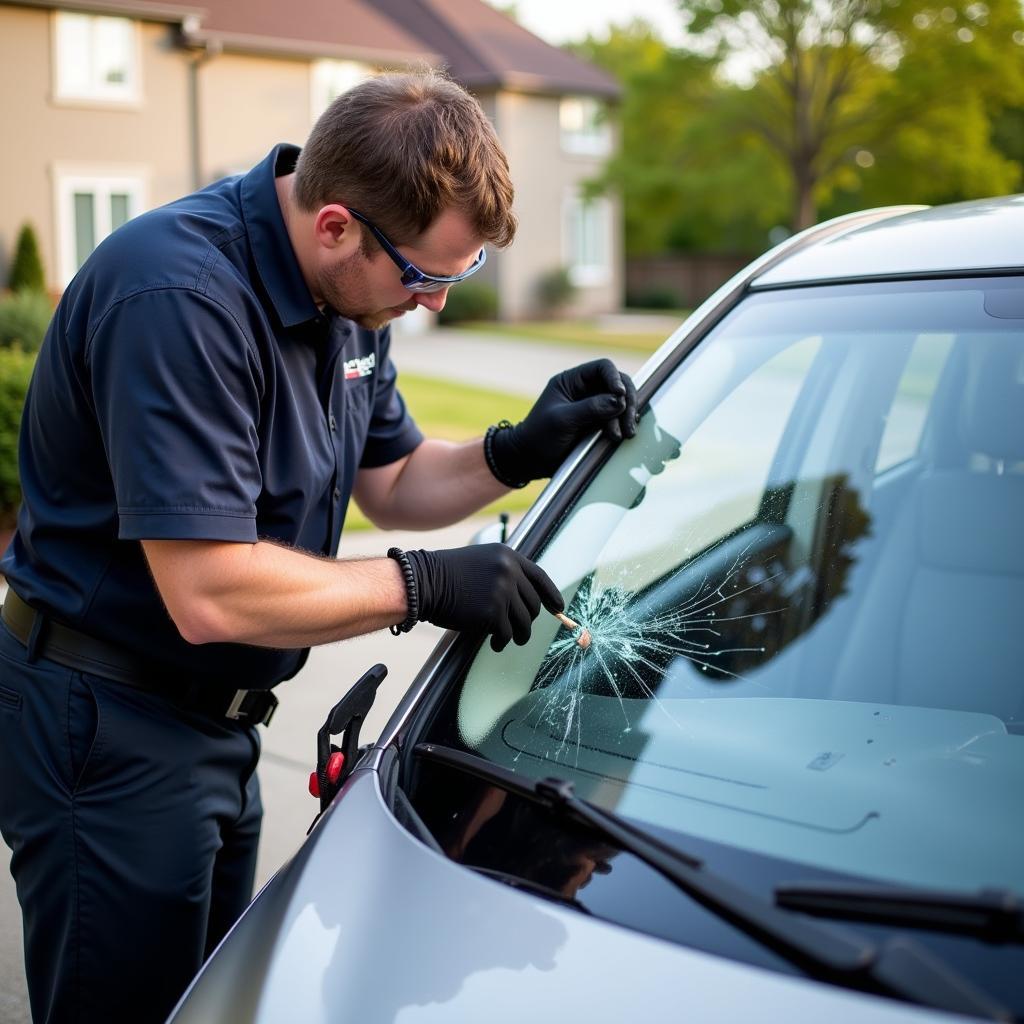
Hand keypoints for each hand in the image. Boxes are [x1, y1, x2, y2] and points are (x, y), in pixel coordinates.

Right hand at [406, 544, 562, 651]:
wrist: (423, 583)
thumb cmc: (446, 575)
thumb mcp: (481, 561)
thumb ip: (504, 573)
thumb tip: (525, 598)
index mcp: (508, 556)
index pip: (540, 577)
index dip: (551, 594)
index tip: (558, 608)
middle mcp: (509, 571)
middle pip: (533, 603)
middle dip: (528, 619)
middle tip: (520, 630)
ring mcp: (502, 591)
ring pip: (523, 621)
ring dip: (518, 634)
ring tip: (507, 639)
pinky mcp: (493, 613)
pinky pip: (507, 633)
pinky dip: (502, 641)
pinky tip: (494, 643)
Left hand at [490, 359, 637, 483]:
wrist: (531, 460)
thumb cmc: (539, 436)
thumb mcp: (562, 420)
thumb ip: (590, 408)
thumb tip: (619, 400)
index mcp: (572, 381)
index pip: (602, 368)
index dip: (615, 378)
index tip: (620, 395)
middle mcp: (586, 390)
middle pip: (618, 384)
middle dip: (627, 401)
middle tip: (629, 421)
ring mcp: (594, 408)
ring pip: (622, 404)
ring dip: (627, 417)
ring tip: (625, 435)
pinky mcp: (599, 425)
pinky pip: (619, 420)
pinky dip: (624, 426)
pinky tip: (624, 436)